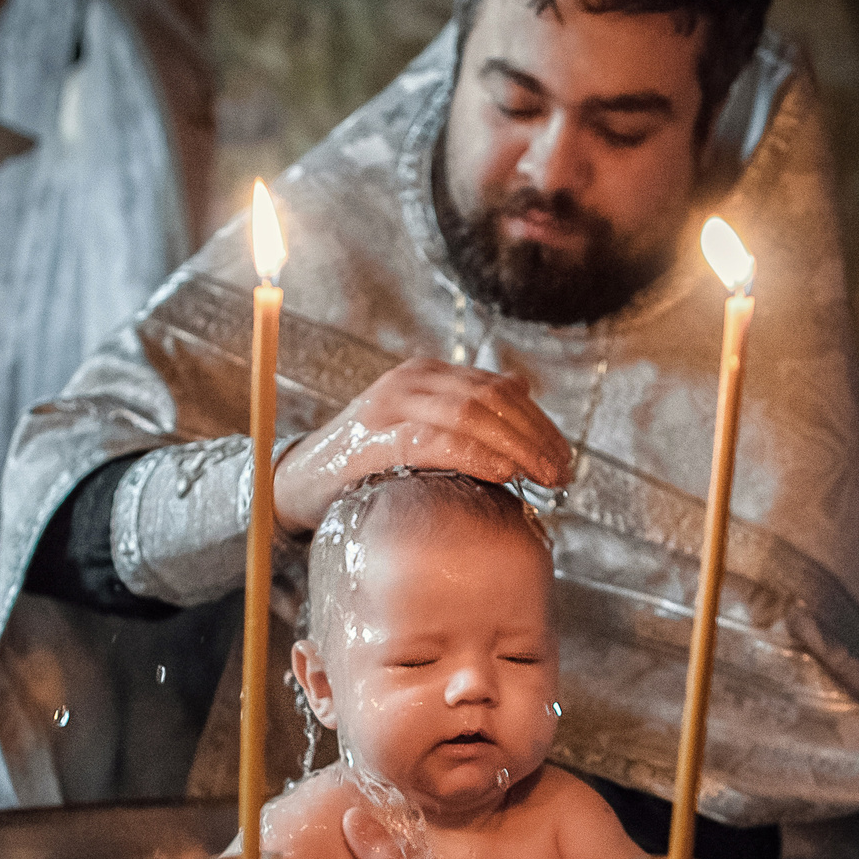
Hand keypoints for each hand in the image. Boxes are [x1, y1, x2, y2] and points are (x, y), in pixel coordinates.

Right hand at [273, 357, 571, 533]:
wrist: (295, 482)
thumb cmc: (363, 464)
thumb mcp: (417, 428)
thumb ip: (462, 410)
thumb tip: (521, 391)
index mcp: (425, 376)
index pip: (497, 389)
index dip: (538, 422)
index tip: (564, 457)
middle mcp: (408, 381)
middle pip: (490, 399)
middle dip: (535, 436)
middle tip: (562, 473)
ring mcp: (387, 407)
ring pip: (468, 414)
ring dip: (515, 446)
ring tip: (542, 477)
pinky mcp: (371, 441)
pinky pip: (432, 441)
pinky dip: (473, 454)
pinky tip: (502, 473)